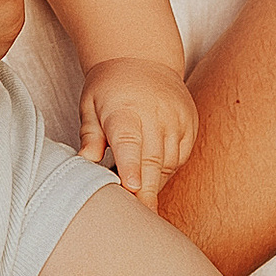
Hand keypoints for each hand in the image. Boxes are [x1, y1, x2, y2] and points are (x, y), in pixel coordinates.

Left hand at [78, 56, 196, 207]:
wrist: (142, 57)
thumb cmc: (109, 86)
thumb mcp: (90, 104)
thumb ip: (90, 134)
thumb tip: (86, 161)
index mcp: (125, 109)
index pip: (129, 142)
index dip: (130, 166)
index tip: (130, 187)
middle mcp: (155, 114)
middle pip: (151, 161)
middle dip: (145, 192)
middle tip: (138, 218)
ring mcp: (176, 119)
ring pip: (167, 164)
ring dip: (153, 183)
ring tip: (138, 198)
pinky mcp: (189, 124)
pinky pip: (179, 158)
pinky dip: (166, 170)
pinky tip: (152, 175)